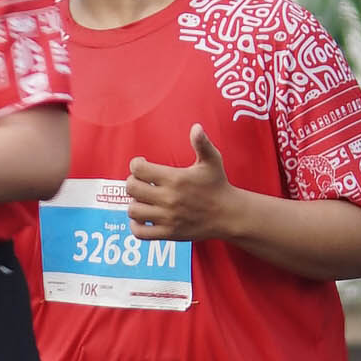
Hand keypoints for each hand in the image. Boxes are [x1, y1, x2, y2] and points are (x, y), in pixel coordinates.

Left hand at [124, 126, 236, 243]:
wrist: (229, 215)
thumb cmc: (217, 185)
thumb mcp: (212, 161)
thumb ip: (202, 143)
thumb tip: (196, 127)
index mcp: (176, 179)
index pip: (138, 169)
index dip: (136, 164)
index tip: (142, 164)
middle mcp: (169, 199)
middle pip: (131, 188)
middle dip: (133, 182)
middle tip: (142, 182)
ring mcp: (168, 218)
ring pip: (133, 211)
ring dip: (134, 203)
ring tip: (143, 200)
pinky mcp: (169, 234)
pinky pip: (139, 233)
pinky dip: (136, 226)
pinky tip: (143, 218)